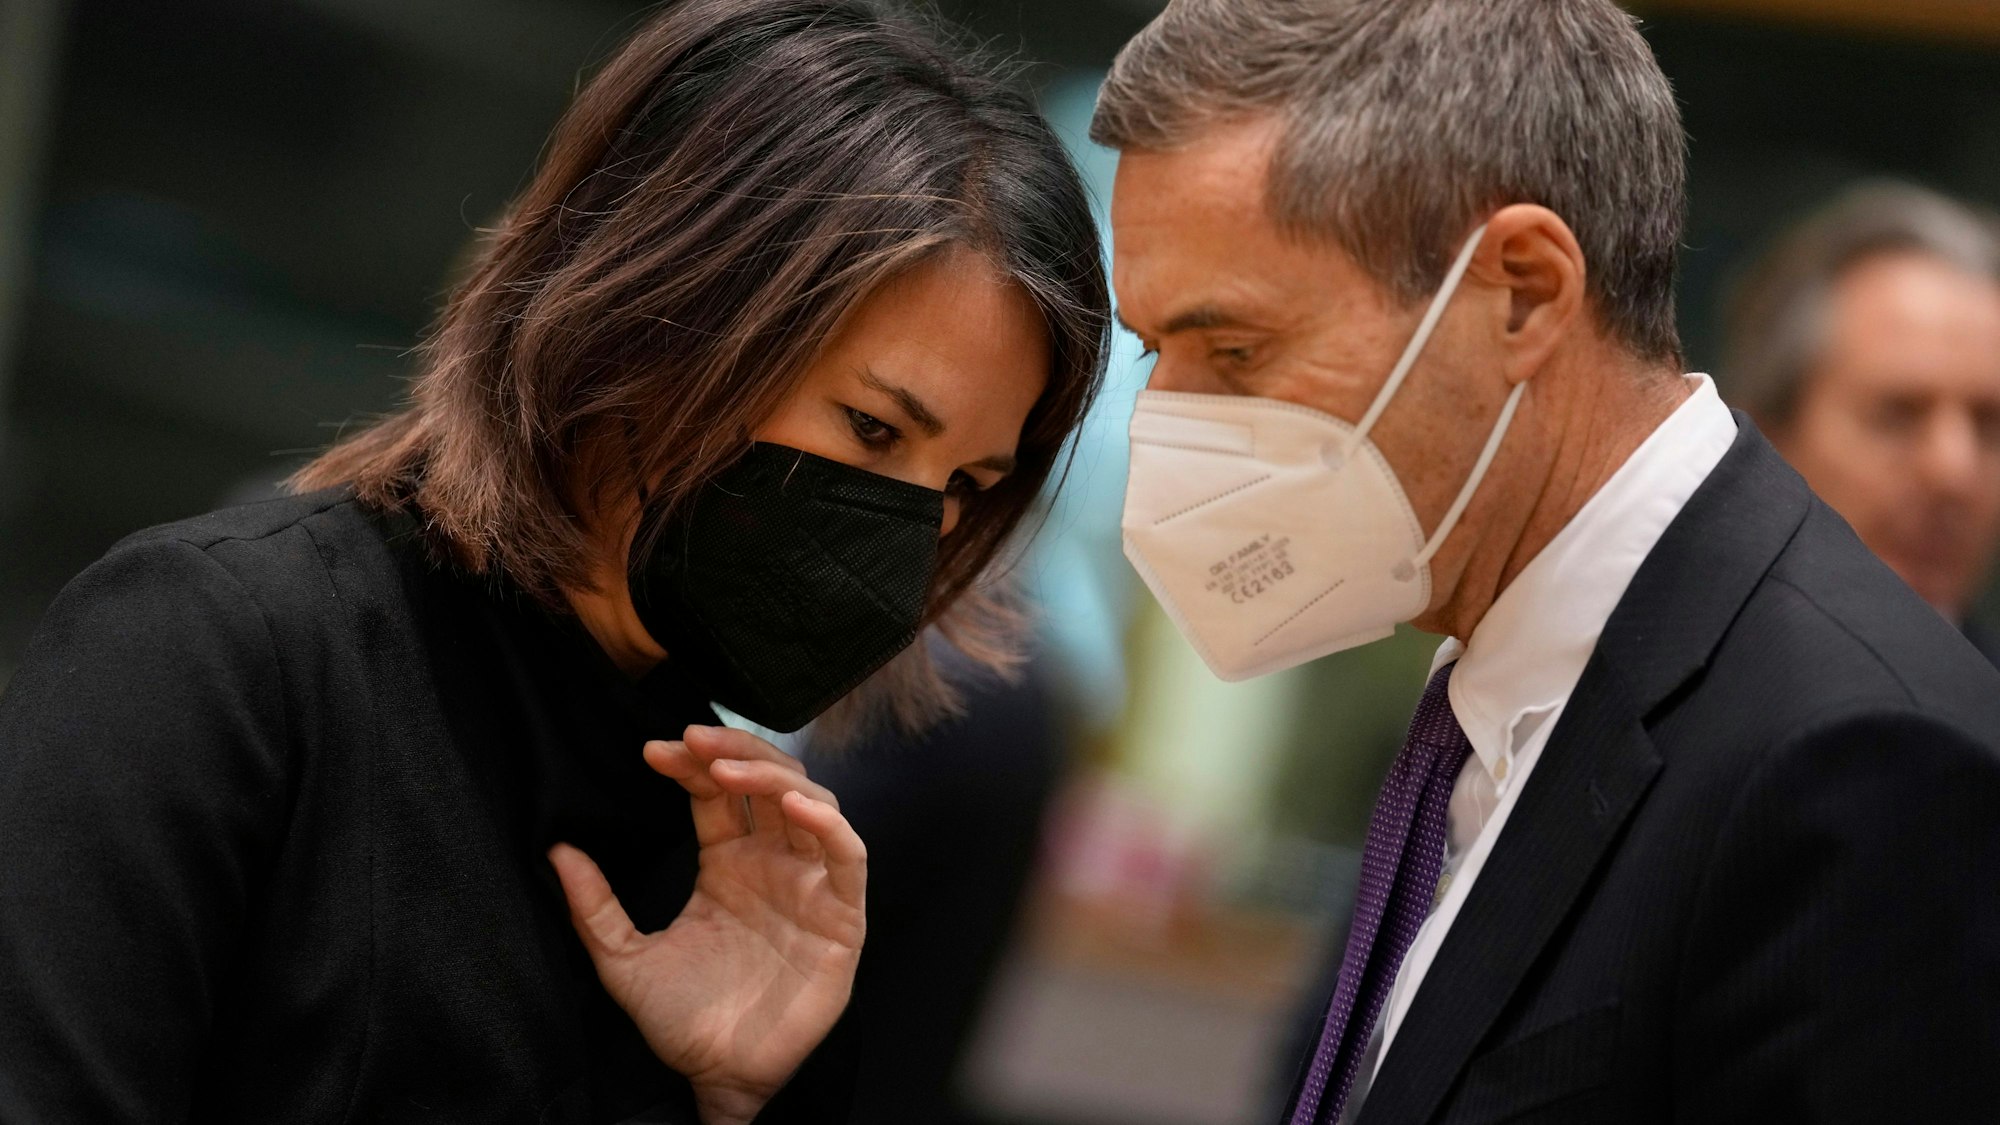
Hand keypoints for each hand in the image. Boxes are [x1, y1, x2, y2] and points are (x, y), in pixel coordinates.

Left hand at [548, 725, 865, 1124]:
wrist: (718, 1078)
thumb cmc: (681, 1024)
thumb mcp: (623, 961)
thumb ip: (593, 908)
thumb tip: (557, 851)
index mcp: (728, 865)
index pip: (718, 793)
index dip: (693, 762)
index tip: (656, 750)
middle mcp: (773, 864)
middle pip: (767, 781)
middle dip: (734, 750)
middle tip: (693, 739)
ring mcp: (810, 886)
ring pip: (810, 802)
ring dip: (773, 774)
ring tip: (728, 767)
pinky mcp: (842, 916)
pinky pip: (848, 855)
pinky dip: (828, 823)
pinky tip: (794, 804)